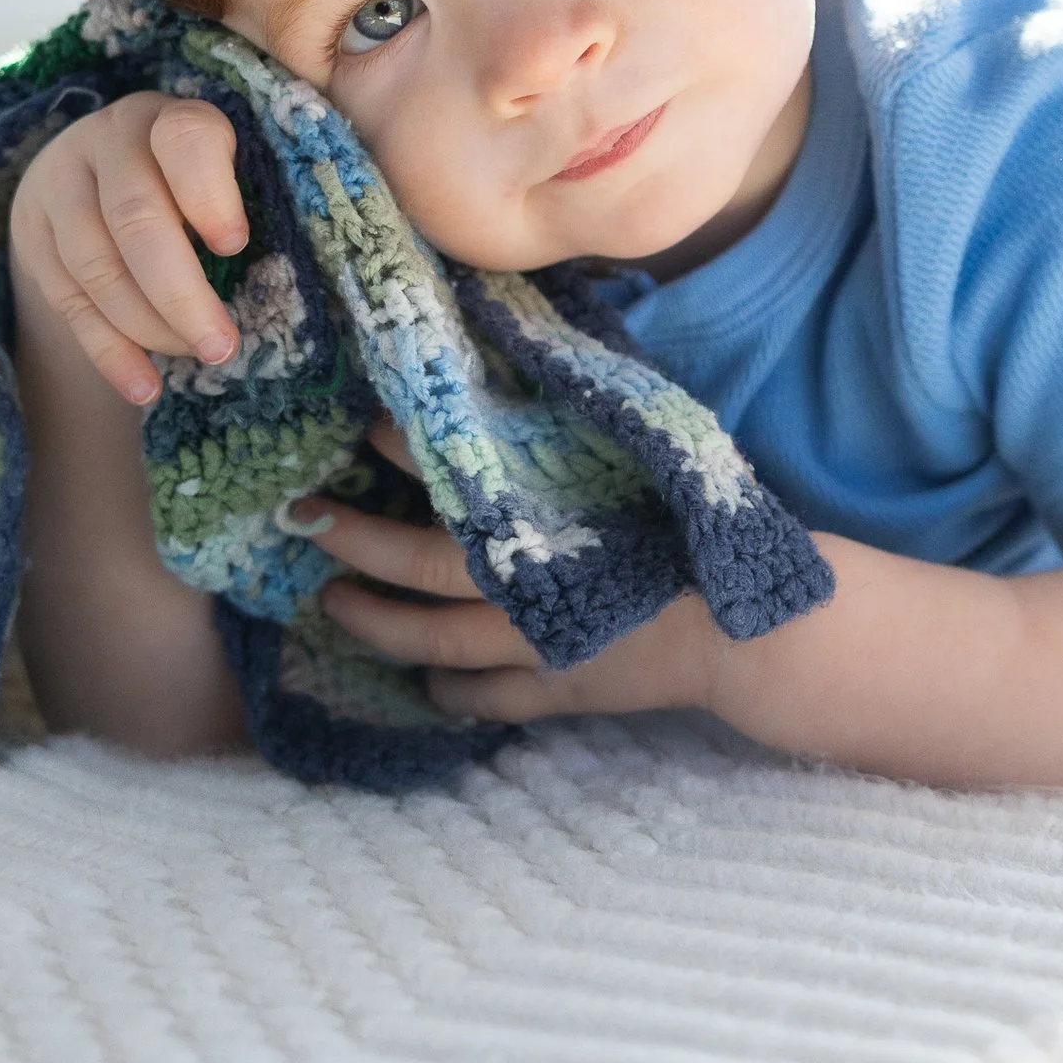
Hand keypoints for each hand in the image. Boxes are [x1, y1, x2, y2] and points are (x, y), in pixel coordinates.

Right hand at [8, 90, 250, 402]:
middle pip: (136, 218)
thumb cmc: (195, 178)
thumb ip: (257, 194)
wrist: (96, 172)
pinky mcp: (34, 237)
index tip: (236, 245)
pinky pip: (68, 302)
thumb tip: (302, 272)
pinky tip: (145, 387)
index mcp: (169, 117)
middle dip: (181, 292)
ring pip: (96, 265)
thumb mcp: (228, 163)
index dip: (209, 196)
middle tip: (223, 345)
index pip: (184, 141)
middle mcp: (107, 141)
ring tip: (197, 358)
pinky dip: (109, 352)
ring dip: (148, 326)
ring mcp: (60, 186)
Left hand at [309, 423, 721, 723]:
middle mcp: (521, 588)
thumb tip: (526, 362)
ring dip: (377, 624)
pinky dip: (449, 693)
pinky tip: (426, 684)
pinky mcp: (557, 693)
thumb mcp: (641, 457)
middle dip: (357, 542)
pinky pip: (484, 700)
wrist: (752, 629)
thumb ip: (579, 420)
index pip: (454, 479)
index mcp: (542, 521)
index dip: (405, 449)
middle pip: (417, 569)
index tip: (366, 424)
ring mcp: (532, 648)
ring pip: (431, 644)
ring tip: (334, 604)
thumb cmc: (700, 527)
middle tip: (310, 519)